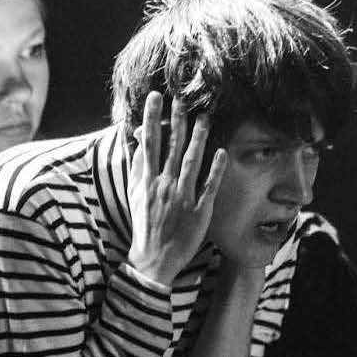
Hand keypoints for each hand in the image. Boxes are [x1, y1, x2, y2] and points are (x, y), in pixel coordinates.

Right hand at [125, 92, 226, 286]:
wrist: (153, 258)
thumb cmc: (144, 223)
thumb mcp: (135, 193)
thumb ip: (137, 166)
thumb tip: (137, 141)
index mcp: (148, 180)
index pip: (150, 143)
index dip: (153, 119)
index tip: (156, 97)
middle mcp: (164, 186)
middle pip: (171, 148)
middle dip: (176, 122)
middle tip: (182, 99)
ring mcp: (182, 198)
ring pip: (191, 163)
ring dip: (198, 139)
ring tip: (205, 117)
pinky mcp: (198, 212)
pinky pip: (208, 187)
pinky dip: (214, 170)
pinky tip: (221, 153)